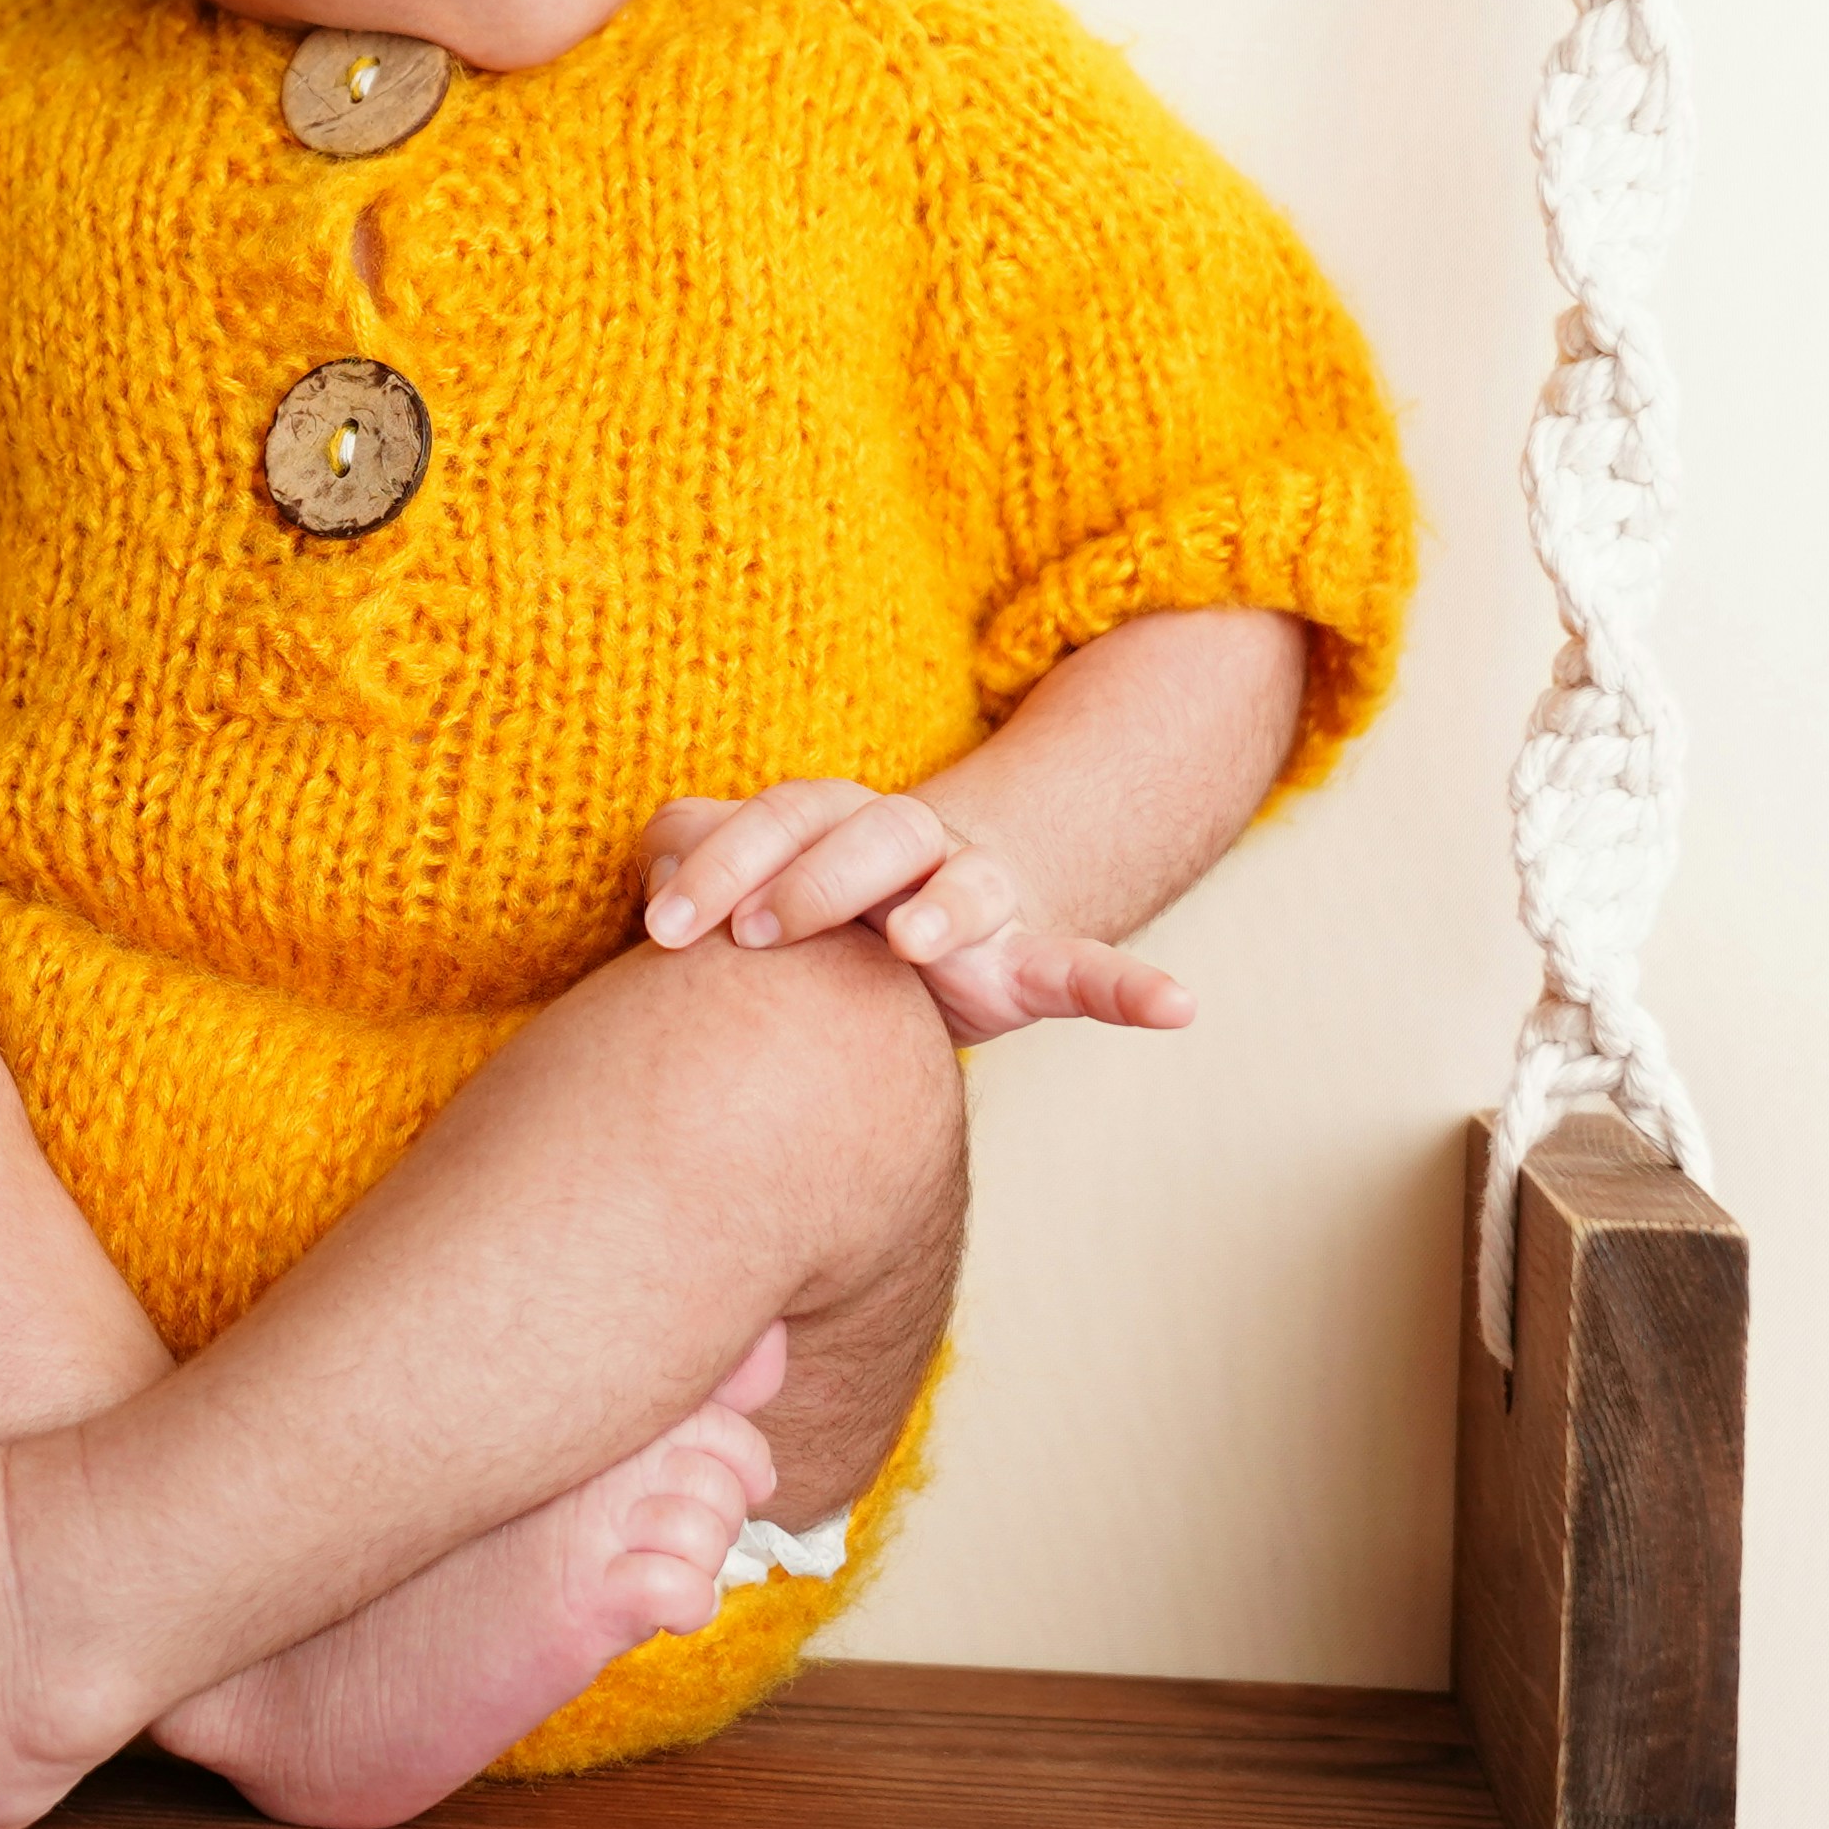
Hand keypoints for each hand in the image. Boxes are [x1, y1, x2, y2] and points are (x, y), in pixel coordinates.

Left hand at [633, 779, 1197, 1046]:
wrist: (923, 923)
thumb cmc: (813, 903)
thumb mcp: (751, 873)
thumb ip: (693, 855)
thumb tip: (649, 869)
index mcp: (836, 819)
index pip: (778, 820)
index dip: (721, 866)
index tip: (665, 930)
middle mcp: (912, 845)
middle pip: (870, 833)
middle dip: (812, 878)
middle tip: (757, 934)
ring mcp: (979, 899)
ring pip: (969, 885)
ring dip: (942, 908)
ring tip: (913, 940)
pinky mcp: (1030, 961)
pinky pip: (1092, 970)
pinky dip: (1135, 990)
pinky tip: (1179, 1009)